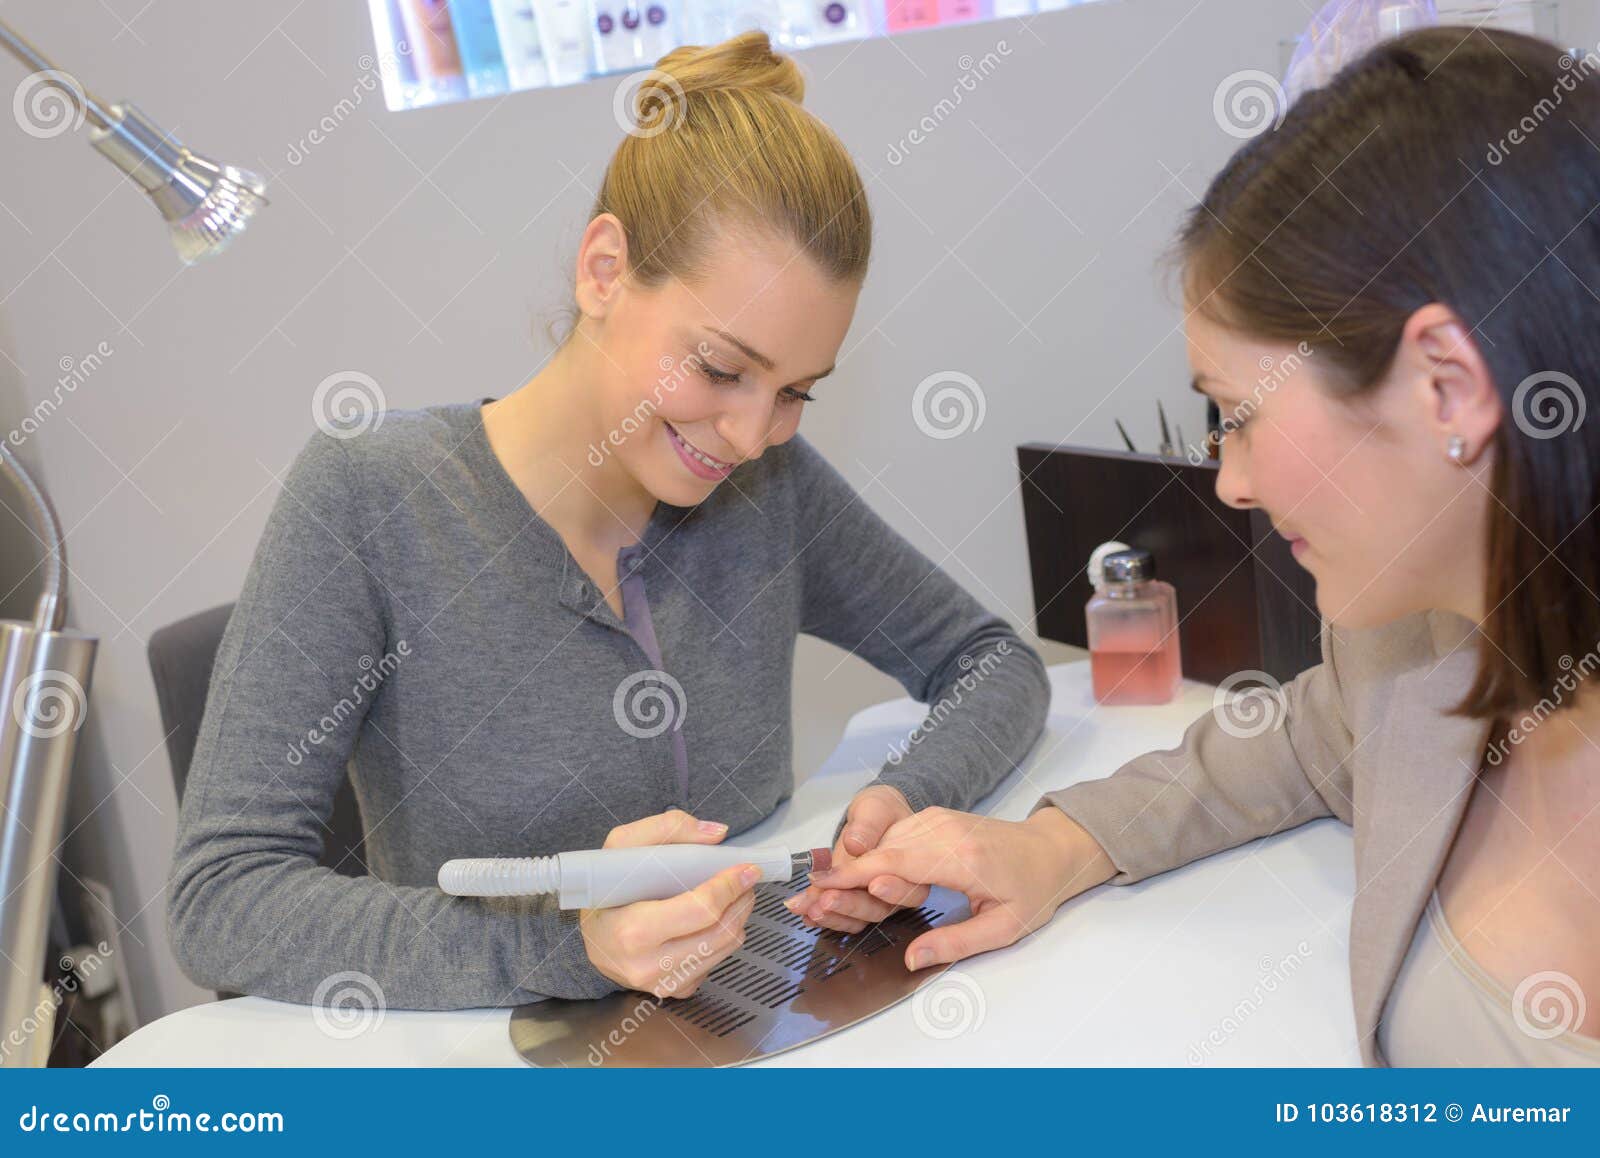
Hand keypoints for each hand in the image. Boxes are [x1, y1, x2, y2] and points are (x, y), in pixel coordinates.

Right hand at [578, 809, 756, 998]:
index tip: (747, 869)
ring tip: (735, 895)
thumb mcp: (622, 846)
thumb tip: (716, 833)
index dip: (730, 886)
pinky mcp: (676, 990)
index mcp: (633, 931)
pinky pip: (716, 962)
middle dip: (741, 900)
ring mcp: (663, 983)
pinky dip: (723, 937)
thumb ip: (669, 828)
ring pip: (726, 948)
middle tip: (746, 879)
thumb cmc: (606, 890)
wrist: (593, 937)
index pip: (701, 910)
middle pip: (721, 932)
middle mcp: (649, 965)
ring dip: (739, 917)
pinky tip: (713, 920)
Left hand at [785, 784, 923, 933]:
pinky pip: (839, 917)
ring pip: (857, 919)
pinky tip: (803, 911)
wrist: (868, 818)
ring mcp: (871, 900)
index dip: (891, 890)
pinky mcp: (851, 903)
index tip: (872, 884)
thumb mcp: (876, 808)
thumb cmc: (880, 812)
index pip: (905, 887)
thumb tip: (856, 844)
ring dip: (832, 916)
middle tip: (827, 898)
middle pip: (878, 909)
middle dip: (851, 905)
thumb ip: (868, 825)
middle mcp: (893, 891)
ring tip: (809, 908)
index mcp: (910, 869)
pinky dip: (820, 916)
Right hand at [803, 805, 1114, 969]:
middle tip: (806, 902)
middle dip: (842, 878)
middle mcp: (944, 830)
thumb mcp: (1003, 928)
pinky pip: (893, 836)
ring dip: (853, 867)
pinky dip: (871, 856)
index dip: (852, 876)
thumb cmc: (1032, 889)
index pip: (894, 863)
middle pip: (879, 852)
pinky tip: (856, 876)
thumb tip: (913, 959)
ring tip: (822, 893)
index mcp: (961, 857)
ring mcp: (937, 819)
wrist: (1050, 849)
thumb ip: (955, 943)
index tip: (819, 888)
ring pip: (882, 843)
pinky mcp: (933, 818)